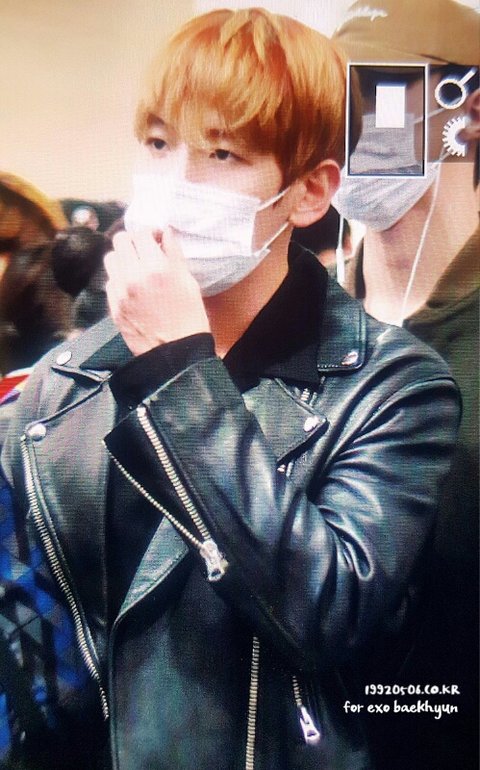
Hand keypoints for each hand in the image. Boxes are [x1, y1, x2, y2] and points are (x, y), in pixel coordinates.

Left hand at [104, 228, 209, 355]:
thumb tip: (165, 233)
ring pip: (111, 258)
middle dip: (133, 241)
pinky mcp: (113, 305)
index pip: (141, 233)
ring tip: (136, 266)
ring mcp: (120, 291)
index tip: (156, 238)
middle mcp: (133, 276)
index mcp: (156, 267)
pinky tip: (132, 285)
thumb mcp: (188, 281)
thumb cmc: (188, 318)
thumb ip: (173, 253)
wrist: (176, 352)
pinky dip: (119, 277)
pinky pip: (110, 280)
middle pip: (121, 240)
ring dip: (123, 257)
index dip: (150, 232)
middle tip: (144, 249)